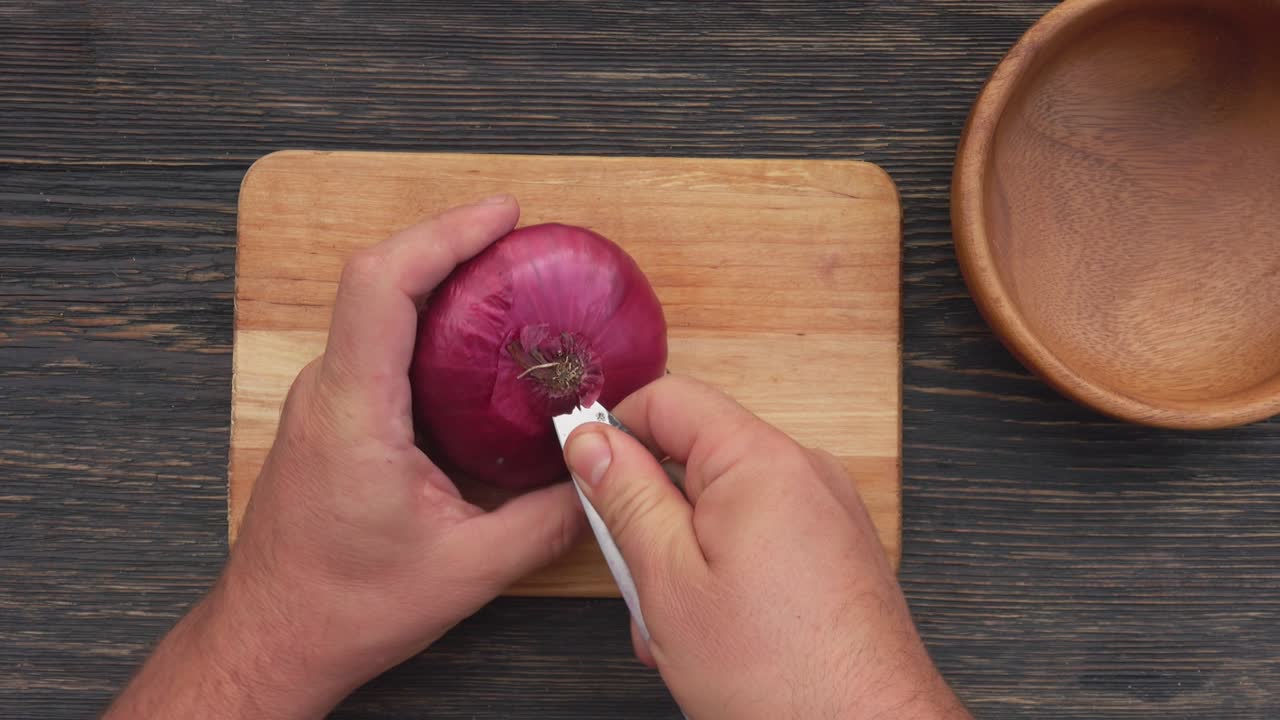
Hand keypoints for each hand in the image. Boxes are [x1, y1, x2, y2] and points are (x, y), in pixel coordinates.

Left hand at [106, 195, 584, 718]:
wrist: (273, 637)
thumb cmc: (344, 607)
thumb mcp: (467, 570)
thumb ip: (546, 521)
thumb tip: (599, 477)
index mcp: (354, 413)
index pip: (382, 284)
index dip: (443, 234)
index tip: (503, 217)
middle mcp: (329, 392)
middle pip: (380, 278)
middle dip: (451, 242)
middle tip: (522, 240)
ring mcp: (324, 401)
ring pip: (376, 308)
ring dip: (438, 280)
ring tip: (507, 275)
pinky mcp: (331, 416)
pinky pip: (378, 344)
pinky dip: (427, 322)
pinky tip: (475, 342)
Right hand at [563, 375, 968, 718]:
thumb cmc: (780, 674)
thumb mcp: (669, 580)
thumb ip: (627, 498)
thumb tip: (593, 441)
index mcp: (761, 460)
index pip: (670, 398)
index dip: (615, 431)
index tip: (585, 478)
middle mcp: (805, 471)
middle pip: (697, 456)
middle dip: (652, 514)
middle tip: (636, 581)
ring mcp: (828, 511)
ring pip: (724, 505)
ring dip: (683, 554)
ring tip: (676, 627)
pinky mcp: (838, 549)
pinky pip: (761, 534)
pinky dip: (725, 570)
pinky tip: (716, 630)